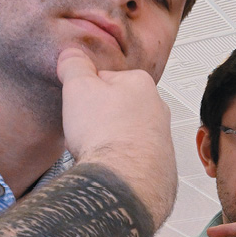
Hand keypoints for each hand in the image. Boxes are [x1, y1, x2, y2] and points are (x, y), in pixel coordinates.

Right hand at [58, 48, 176, 229]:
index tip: (79, 107)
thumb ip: (73, 66)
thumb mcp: (78, 87)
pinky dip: (120, 161)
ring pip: (124, 133)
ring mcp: (163, 138)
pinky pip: (133, 157)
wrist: (125, 180)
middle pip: (116, 107)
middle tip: (86, 130)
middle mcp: (159, 109)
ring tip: (97, 150)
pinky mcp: (162, 164)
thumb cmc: (106, 134)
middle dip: (98, 118)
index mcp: (142, 84)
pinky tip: (109, 165)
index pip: (103, 80)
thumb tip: (72, 55)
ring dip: (108, 140)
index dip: (83, 94)